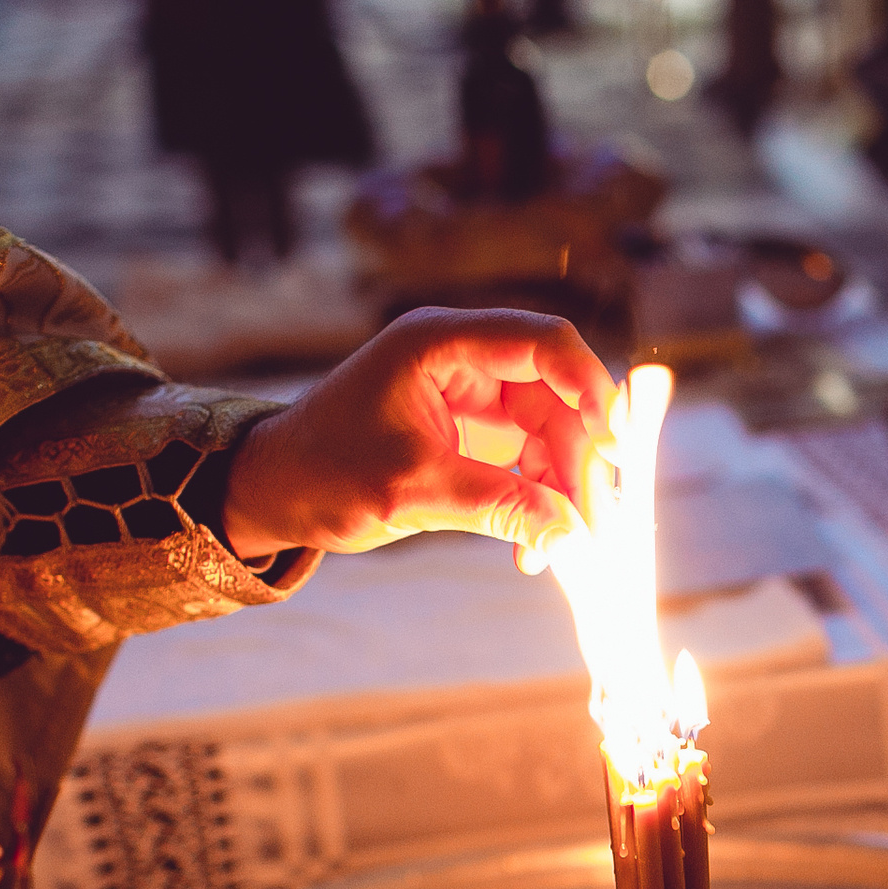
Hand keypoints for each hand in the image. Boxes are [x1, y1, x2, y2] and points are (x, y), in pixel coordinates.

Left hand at [221, 307, 617, 564]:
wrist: (272, 494)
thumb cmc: (323, 475)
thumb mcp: (413, 491)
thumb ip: (497, 506)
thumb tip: (573, 535)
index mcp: (442, 344)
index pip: (543, 342)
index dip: (590, 388)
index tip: (615, 447)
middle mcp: (463, 360)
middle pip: (557, 393)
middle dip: (579, 457)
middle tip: (592, 520)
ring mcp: (469, 398)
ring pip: (550, 431)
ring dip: (562, 488)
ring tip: (558, 546)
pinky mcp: (469, 436)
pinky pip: (527, 460)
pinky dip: (538, 500)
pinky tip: (535, 546)